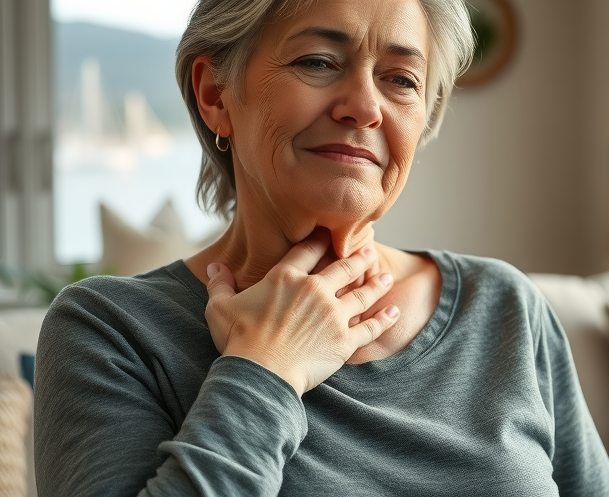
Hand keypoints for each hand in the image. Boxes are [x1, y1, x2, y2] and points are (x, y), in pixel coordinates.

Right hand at [203, 231, 399, 395]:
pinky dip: (383, 319)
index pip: (308, 252)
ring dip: (376, 284)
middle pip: (343, 268)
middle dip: (358, 256)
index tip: (331, 234)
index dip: (321, 241)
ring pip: (362, 294)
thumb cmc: (238, 340)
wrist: (260, 373)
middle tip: (369, 248)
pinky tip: (394, 312)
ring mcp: (333, 315)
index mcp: (286, 278)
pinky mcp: (345, 340)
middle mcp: (315, 291)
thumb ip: (219, 283)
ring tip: (386, 276)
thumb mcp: (220, 307)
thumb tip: (214, 266)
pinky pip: (370, 328)